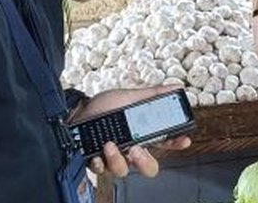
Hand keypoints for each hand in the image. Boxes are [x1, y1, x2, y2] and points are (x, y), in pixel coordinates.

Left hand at [72, 87, 192, 178]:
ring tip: (109, 145)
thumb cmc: (102, 106)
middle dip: (145, 162)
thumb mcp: (128, 97)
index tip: (183, 139)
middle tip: (137, 149)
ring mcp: (114, 158)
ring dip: (118, 160)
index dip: (176, 144)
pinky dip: (99, 163)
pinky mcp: (97, 163)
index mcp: (142, 134)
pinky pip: (102, 171)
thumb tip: (175, 86)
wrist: (75, 111)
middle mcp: (130, 149)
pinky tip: (96, 154)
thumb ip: (152, 94)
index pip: (164, 143)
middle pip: (148, 168)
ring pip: (124, 171)